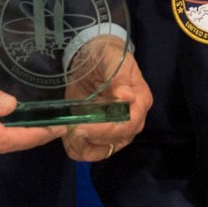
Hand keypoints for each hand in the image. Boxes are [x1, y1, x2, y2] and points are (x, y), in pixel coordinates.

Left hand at [61, 44, 151, 162]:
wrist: (93, 56)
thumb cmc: (106, 55)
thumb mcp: (112, 59)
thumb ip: (119, 76)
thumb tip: (127, 96)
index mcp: (140, 101)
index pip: (128, 124)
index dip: (107, 130)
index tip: (84, 126)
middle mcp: (131, 120)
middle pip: (117, 140)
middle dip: (93, 137)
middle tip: (72, 128)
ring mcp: (115, 130)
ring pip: (103, 150)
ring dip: (83, 145)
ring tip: (68, 131)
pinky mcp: (99, 134)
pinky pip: (90, 151)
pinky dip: (78, 148)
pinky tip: (67, 137)